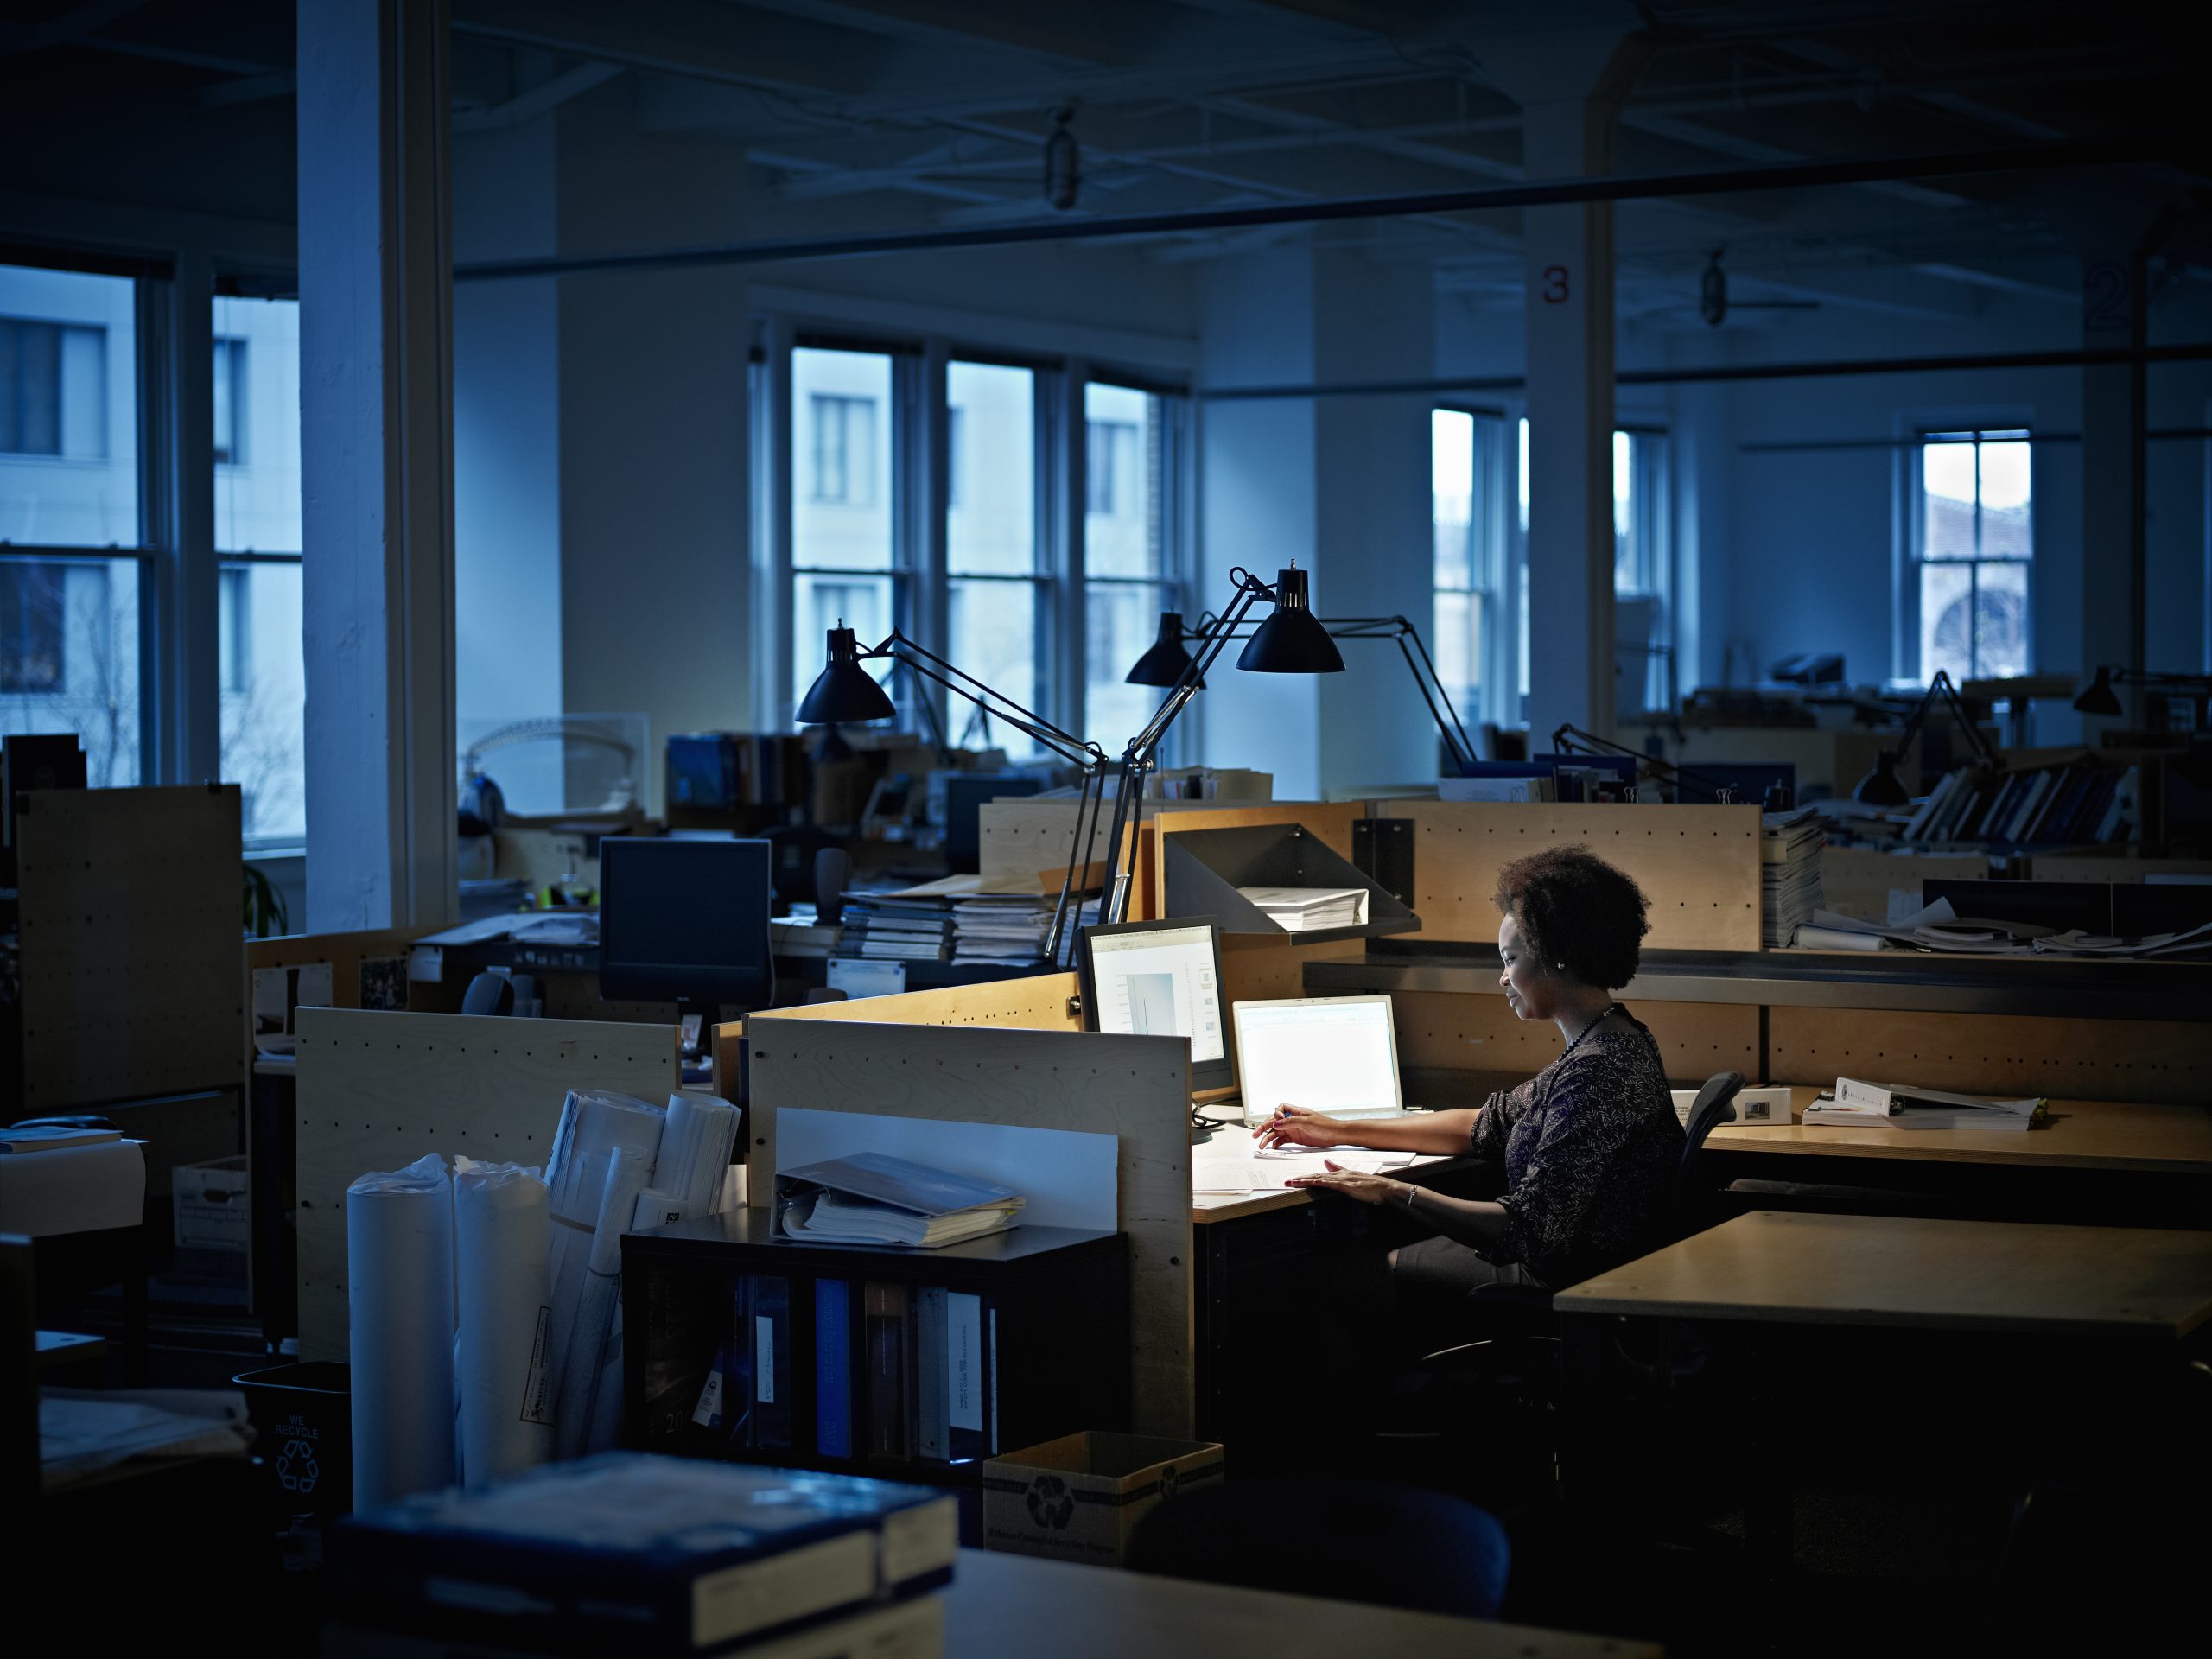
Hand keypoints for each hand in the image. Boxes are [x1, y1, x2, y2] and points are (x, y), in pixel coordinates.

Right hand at [1254, 1105, 1351, 1150]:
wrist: (1336, 1135)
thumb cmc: (1325, 1126)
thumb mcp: (1307, 1122)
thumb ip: (1290, 1123)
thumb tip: (1275, 1123)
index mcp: (1296, 1112)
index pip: (1280, 1109)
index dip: (1276, 1114)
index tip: (1277, 1121)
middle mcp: (1293, 1120)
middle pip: (1274, 1122)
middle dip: (1264, 1127)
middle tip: (1255, 1135)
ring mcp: (1294, 1129)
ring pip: (1277, 1132)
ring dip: (1268, 1138)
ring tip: (1261, 1145)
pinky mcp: (1296, 1138)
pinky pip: (1283, 1140)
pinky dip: (1277, 1143)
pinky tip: (1273, 1147)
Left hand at [1284, 1162, 1407, 1205]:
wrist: (1384, 1187)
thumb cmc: (1371, 1185)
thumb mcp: (1352, 1175)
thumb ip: (1338, 1169)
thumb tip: (1326, 1163)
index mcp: (1339, 1174)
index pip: (1319, 1174)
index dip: (1305, 1176)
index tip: (1294, 1179)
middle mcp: (1338, 1175)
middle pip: (1315, 1175)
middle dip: (1299, 1179)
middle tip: (1286, 1181)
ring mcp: (1341, 1179)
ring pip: (1318, 1178)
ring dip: (1303, 1181)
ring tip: (1291, 1183)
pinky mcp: (1345, 1185)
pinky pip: (1328, 1183)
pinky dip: (1317, 1182)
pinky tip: (1308, 1182)